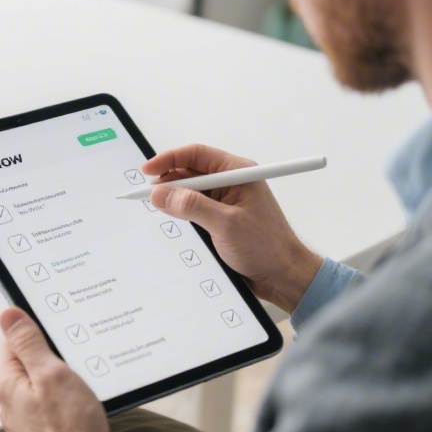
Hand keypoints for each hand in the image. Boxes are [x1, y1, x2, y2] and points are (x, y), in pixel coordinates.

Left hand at [0, 307, 121, 431]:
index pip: (12, 342)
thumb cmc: (69, 426)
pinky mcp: (47, 427)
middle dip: (48, 353)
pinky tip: (81, 395)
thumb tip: (7, 315)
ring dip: (59, 375)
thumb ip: (28, 343)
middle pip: (27, 363)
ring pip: (42, 383)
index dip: (33, 330)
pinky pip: (53, 401)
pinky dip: (65, 394)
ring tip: (79, 373)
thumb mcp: (50, 373)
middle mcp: (13, 402)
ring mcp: (29, 417)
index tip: (53, 326)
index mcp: (8, 384)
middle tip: (71, 351)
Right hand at [142, 144, 322, 313]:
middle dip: (168, 180)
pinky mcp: (221, 218)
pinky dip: (181, 211)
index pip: (197, 155)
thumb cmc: (266, 247)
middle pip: (191, 171)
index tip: (147, 170)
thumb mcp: (225, 225)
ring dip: (174, 197)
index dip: (169, 159)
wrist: (283, 276)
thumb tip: (160, 193)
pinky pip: (195, 208)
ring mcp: (226, 201)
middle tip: (148, 195)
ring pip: (190, 191)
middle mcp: (231, 182)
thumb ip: (191, 206)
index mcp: (238, 173)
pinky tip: (172, 219)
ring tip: (157, 207)